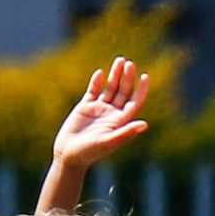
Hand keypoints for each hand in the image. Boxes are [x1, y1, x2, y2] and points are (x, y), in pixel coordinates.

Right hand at [52, 57, 152, 171]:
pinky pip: (93, 90)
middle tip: (129, 63)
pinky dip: (96, 81)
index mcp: (120, 121)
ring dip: (115, 75)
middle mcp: (111, 113)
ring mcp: (99, 109)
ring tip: (120, 60)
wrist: (68, 155)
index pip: (134, 102)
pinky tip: (99, 73)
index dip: (141, 89)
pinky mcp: (85, 107)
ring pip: (110, 88)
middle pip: (123, 91)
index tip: (145, 76)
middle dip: (127, 77)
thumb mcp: (108, 142)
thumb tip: (144, 124)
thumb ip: (125, 132)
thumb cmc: (89, 152)